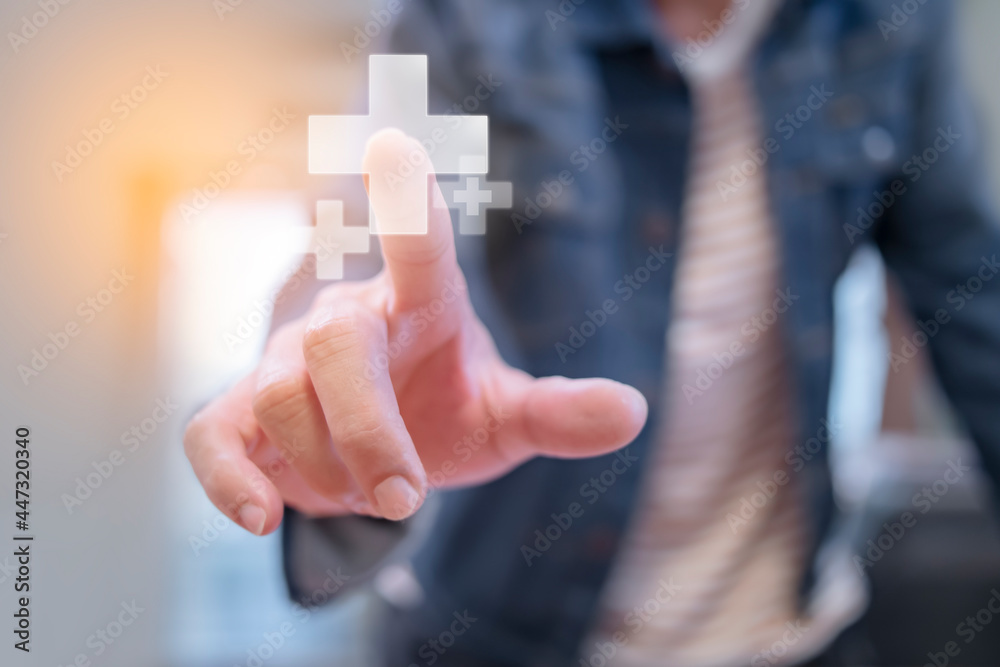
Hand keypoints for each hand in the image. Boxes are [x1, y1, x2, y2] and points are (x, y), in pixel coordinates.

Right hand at [183, 128, 647, 534]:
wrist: (378, 450)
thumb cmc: (444, 410)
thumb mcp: (506, 417)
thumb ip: (559, 412)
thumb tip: (634, 411)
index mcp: (421, 305)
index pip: (420, 249)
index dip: (408, 206)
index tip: (394, 148)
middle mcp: (347, 320)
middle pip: (337, 346)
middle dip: (371, 431)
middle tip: (408, 498)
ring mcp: (285, 362)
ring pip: (283, 396)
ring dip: (333, 467)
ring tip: (374, 496)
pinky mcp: (240, 412)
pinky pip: (212, 436)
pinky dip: (230, 480)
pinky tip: (262, 518)